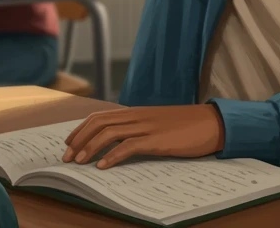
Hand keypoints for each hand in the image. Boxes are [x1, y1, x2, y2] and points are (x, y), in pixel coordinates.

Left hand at [62, 105, 223, 168]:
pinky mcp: (158, 140)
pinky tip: (103, 166)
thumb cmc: (187, 126)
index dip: (81, 129)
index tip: (69, 143)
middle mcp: (138, 116)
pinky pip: (130, 146)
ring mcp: (147, 127)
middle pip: (99, 123)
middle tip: (67, 156)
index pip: (100, 116)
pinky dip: (113, 156)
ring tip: (79, 162)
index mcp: (136, 112)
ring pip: (110, 133)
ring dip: (90, 148)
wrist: (212, 123)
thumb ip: (140, 129)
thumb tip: (121, 143)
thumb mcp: (158, 124)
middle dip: (79, 139)